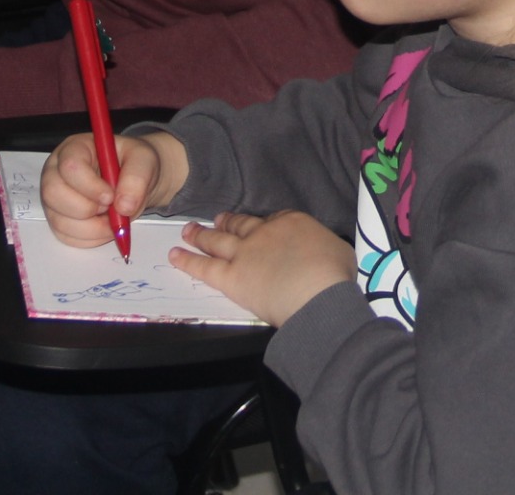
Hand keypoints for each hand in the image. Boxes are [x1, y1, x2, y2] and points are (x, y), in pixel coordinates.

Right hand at [41, 131, 187, 249]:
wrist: (134, 181)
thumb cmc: (133, 163)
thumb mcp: (143, 159)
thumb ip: (137, 177)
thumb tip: (124, 206)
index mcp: (74, 148)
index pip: (70, 166)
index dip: (90, 186)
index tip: (111, 196)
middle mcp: (57, 171)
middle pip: (53, 194)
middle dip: (86, 208)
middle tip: (110, 207)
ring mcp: (55, 198)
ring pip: (59, 220)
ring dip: (92, 228)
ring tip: (112, 218)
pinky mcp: (60, 220)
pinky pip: (67, 237)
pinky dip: (91, 238)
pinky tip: (106, 227)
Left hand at [169, 211, 354, 326]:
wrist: (318, 294)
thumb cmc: (336, 276)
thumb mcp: (339, 252)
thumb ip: (324, 249)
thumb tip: (325, 255)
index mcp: (291, 222)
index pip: (271, 219)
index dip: (260, 223)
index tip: (254, 224)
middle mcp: (264, 232)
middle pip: (239, 224)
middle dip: (226, 221)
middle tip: (215, 219)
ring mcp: (245, 252)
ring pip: (217, 240)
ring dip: (201, 234)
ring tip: (188, 231)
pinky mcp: (231, 276)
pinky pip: (204, 266)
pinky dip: (187, 259)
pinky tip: (175, 254)